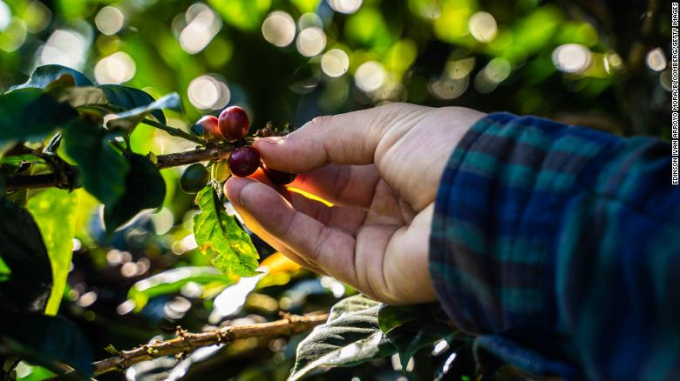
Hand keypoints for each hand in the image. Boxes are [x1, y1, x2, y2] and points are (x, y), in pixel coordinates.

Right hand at [225, 103, 484, 304]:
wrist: (489, 200)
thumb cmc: (447, 151)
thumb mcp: (384, 127)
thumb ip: (324, 138)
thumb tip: (270, 147)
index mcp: (396, 167)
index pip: (334, 163)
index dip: (294, 155)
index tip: (255, 146)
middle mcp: (385, 206)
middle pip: (318, 197)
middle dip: (275, 182)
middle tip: (233, 166)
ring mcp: (377, 242)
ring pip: (311, 226)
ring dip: (268, 204)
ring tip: (230, 182)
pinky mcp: (370, 274)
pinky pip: (317, 248)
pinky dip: (281, 226)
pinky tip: (251, 200)